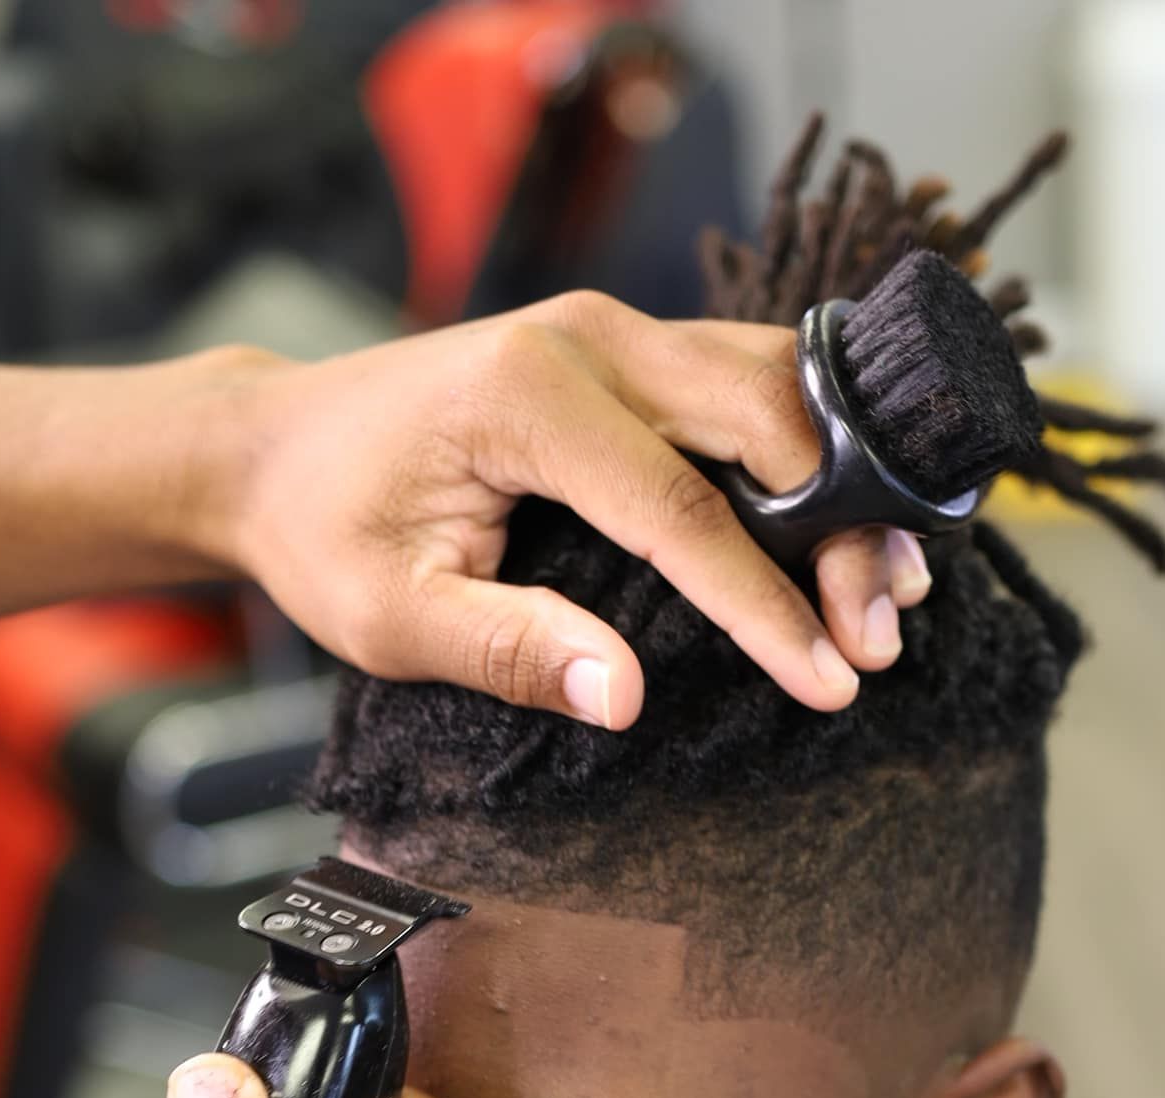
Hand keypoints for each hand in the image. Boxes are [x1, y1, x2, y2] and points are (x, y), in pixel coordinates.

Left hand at [228, 292, 932, 726]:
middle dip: (844, 530)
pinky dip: (814, 448)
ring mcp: (615, 334)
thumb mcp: (389, 615)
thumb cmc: (324, 531)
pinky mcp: (629, 355)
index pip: (684, 509)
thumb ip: (507, 649)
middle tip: (881, 637)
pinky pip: (751, 384)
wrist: (275, 448)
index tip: (832, 680)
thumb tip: (624, 697)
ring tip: (890, 588)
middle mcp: (587, 340)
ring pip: (781, 384)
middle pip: (769, 419)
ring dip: (848, 480)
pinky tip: (848, 524)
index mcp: (527, 397)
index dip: (767, 605)